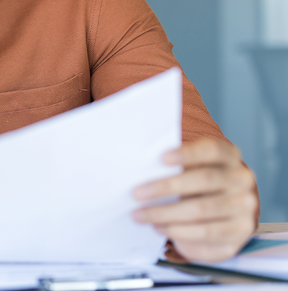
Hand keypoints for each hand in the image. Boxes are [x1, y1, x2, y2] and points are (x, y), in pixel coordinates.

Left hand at [132, 138, 257, 261]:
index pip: (212, 150)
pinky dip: (177, 230)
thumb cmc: (196, 185)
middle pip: (204, 179)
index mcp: (229, 157)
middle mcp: (241, 179)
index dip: (188, 153)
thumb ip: (173, 166)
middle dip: (165, 187)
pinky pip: (205, 232)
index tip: (162, 158)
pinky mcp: (240, 232)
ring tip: (139, 215)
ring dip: (164, 213)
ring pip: (201, 209)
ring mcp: (244, 206)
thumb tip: (141, 168)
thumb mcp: (189, 170)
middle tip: (136, 193)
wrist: (224, 216)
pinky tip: (158, 226)